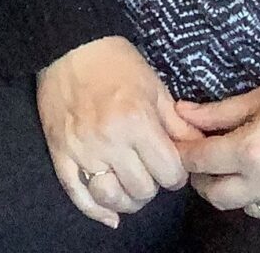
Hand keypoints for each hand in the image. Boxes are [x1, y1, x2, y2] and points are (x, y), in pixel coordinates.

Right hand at [36, 37, 199, 228]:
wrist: (68, 44)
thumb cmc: (115, 62)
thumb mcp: (154, 87)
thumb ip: (177, 124)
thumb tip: (199, 150)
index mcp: (136, 121)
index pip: (169, 174)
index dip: (176, 173)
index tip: (170, 163)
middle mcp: (109, 140)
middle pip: (143, 190)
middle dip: (153, 184)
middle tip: (149, 168)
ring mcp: (82, 149)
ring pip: (113, 198)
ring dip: (127, 198)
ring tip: (130, 184)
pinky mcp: (61, 153)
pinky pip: (79, 194)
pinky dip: (96, 211)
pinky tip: (110, 216)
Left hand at [178, 83, 259, 221]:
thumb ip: (218, 112)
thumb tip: (182, 113)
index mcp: (250, 151)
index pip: (199, 161)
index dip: (185, 154)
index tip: (181, 147)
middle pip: (215, 195)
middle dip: (205, 179)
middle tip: (208, 162)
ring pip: (247, 207)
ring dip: (238, 190)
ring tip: (245, 168)